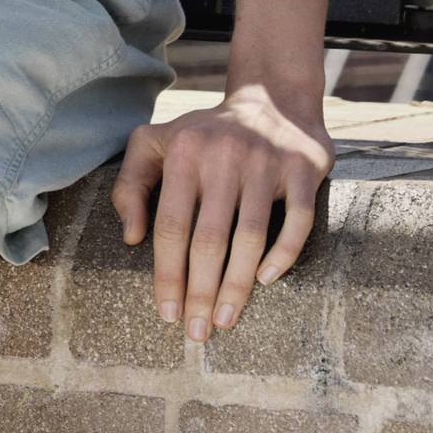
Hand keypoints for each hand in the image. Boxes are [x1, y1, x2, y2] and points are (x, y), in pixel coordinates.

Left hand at [111, 84, 334, 340]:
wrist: (272, 100)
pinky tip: (265, 282)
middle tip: (196, 332)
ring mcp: (265, 162)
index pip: (170, 224)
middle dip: (199, 291)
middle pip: (209, 238)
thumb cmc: (202, 135)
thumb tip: (132, 238)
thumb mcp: (154, 144)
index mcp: (183, 152)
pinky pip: (296, 221)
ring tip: (224, 320)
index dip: (167, 272)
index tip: (166, 312)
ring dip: (236, 286)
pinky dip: (282, 255)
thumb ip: (130, 185)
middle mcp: (223, 156)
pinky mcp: (302, 169)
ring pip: (250, 237)